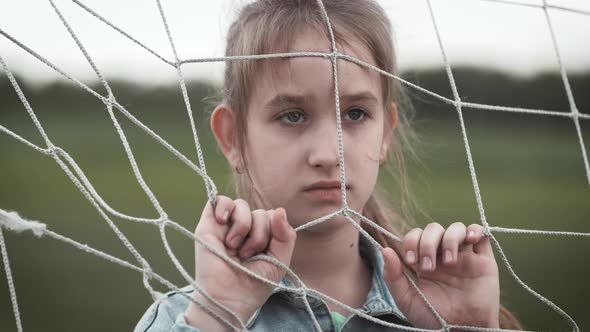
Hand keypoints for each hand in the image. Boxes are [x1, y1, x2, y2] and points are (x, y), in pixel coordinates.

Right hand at [185, 196, 295, 328]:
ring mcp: (226, 227)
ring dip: (243, 225)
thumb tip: (278, 210)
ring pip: (241, 205)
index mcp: (261, 236)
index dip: (273, 231)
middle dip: (259, 234)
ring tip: (235, 247)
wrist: (229, 299)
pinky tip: (224, 222)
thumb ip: (285, 235)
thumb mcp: (280, 260)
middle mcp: (244, 229)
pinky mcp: (208, 225)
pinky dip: (225, 207)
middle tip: (247, 255)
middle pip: (259, 212)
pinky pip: (219, 200)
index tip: (266, 252)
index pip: (272, 217)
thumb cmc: (254, 284)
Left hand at [382, 222, 499, 328]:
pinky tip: (470, 238)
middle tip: (428, 268)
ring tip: (449, 261)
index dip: (411, 241)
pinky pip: (481, 235)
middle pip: (434, 229)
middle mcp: (442, 254)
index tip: (411, 260)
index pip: (415, 236)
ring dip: (450, 239)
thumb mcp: (406, 300)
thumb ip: (393, 276)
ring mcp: (463, 255)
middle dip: (428, 243)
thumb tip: (385, 250)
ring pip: (456, 228)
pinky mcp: (483, 260)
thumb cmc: (433, 317)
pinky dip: (475, 230)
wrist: (462, 331)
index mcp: (423, 260)